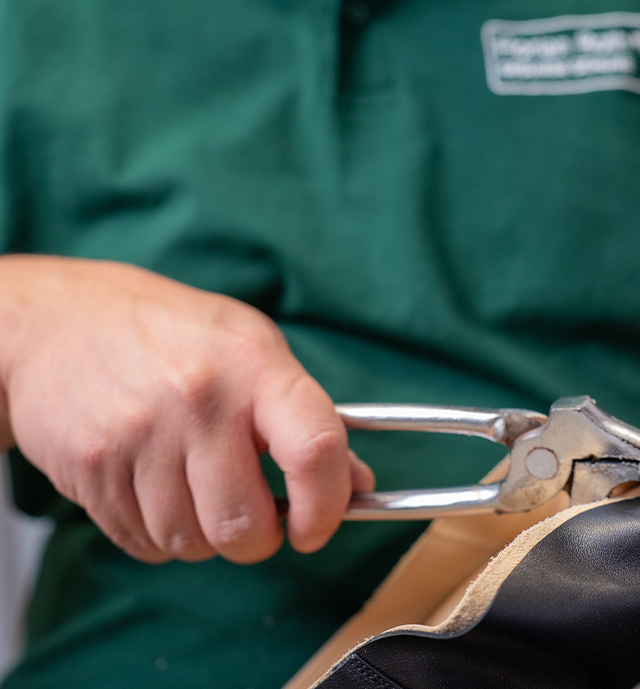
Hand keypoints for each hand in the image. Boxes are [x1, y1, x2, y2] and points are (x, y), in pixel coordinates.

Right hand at [0, 255, 373, 563]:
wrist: (55, 322)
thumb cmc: (169, 332)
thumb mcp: (252, 347)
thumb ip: (308, 416)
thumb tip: (358, 481)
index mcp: (254, 366)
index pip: (314, 449)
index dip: (328, 505)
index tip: (318, 525)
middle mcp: (198, 401)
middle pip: (245, 526)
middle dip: (257, 538)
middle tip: (253, 516)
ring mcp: (140, 436)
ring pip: (192, 543)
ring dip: (202, 535)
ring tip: (194, 488)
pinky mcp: (92, 468)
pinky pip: (143, 542)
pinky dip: (158, 533)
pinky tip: (154, 488)